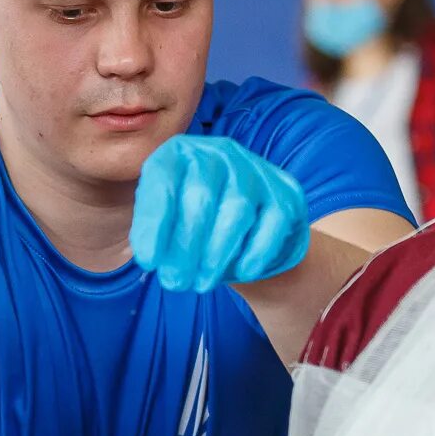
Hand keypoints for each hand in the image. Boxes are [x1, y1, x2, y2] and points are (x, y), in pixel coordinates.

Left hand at [131, 135, 311, 292]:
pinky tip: (243, 272)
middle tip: (175, 282)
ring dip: (216, 253)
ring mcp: (256, 169)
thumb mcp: (167, 223)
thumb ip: (152, 232)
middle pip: (201, 196)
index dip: (153, 223)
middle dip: (185, 245)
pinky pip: (273, 222)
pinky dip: (256, 252)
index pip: (163, 181)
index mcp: (181, 153)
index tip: (148, 262)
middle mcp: (219, 152)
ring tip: (201, 284)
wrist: (252, 235)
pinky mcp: (286, 193)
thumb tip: (148, 256)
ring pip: (237, 209)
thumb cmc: (199, 227)